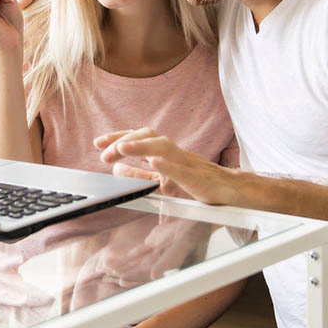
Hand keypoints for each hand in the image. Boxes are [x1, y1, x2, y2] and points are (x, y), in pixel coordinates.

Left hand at [95, 127, 237, 204]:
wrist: (229, 190)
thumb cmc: (197, 183)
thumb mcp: (162, 179)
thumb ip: (141, 174)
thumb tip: (117, 167)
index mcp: (166, 152)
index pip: (139, 138)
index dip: (118, 138)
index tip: (98, 143)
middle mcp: (175, 153)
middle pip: (148, 136)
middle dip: (124, 141)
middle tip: (103, 152)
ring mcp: (187, 164)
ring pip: (163, 148)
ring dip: (140, 146)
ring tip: (121, 148)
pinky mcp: (198, 179)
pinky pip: (182, 170)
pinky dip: (168, 165)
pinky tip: (155, 163)